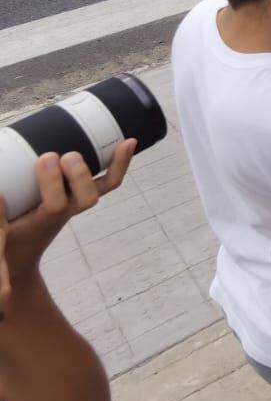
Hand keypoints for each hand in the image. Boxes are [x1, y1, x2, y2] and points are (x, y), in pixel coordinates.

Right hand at [1, 142, 134, 300]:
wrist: (18, 258)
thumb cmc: (7, 242)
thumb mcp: (0, 232)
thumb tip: (0, 192)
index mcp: (43, 221)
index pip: (57, 205)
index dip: (55, 182)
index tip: (44, 158)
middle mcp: (65, 211)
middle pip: (86, 197)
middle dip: (79, 174)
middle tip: (61, 154)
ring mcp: (75, 202)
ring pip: (102, 187)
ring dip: (110, 166)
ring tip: (111, 143)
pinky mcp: (79, 194)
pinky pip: (107, 181)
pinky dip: (118, 163)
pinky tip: (129, 142)